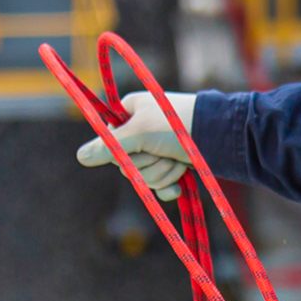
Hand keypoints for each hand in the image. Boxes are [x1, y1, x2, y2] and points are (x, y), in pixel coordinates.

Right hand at [76, 89, 196, 202]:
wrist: (220, 138)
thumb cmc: (177, 126)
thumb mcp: (139, 133)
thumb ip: (109, 147)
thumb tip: (80, 157)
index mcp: (130, 113)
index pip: (109, 142)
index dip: (122, 151)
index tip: (135, 145)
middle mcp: (142, 130)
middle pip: (126, 164)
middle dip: (147, 164)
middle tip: (163, 151)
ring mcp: (158, 149)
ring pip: (144, 176)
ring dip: (163, 172)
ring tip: (178, 161)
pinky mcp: (173, 166)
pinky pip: (159, 187)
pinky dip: (169, 187)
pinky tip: (179, 185)